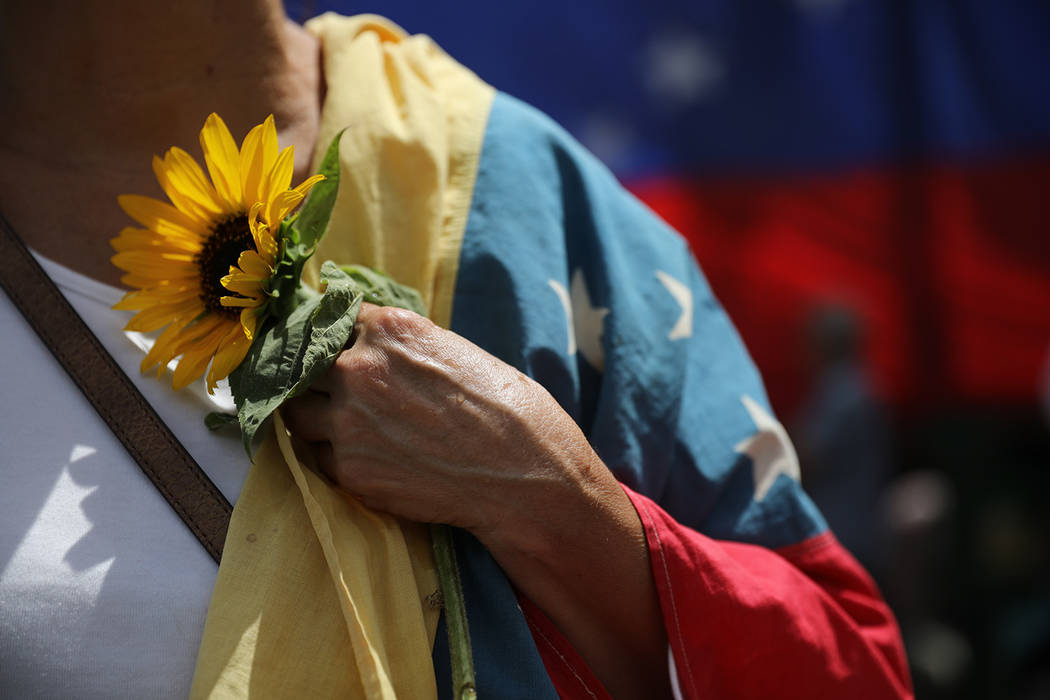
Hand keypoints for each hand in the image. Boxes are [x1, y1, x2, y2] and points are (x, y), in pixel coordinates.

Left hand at [282, 303, 669, 697]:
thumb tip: (370, 343)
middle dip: (311, 375)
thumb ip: (403, 345)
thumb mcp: (455, 351)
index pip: (330, 318)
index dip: (330, 335)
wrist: (523, 474)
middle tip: (325, 388)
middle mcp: (359, 369)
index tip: (328, 345)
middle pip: (302, 364)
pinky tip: (367, 457)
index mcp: (389, 330)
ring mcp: (347, 422)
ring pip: (298, 413)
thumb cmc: (504, 409)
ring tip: (346, 425)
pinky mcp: (348, 469)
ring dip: (314, 416)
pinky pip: (319, 456)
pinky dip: (333, 455)